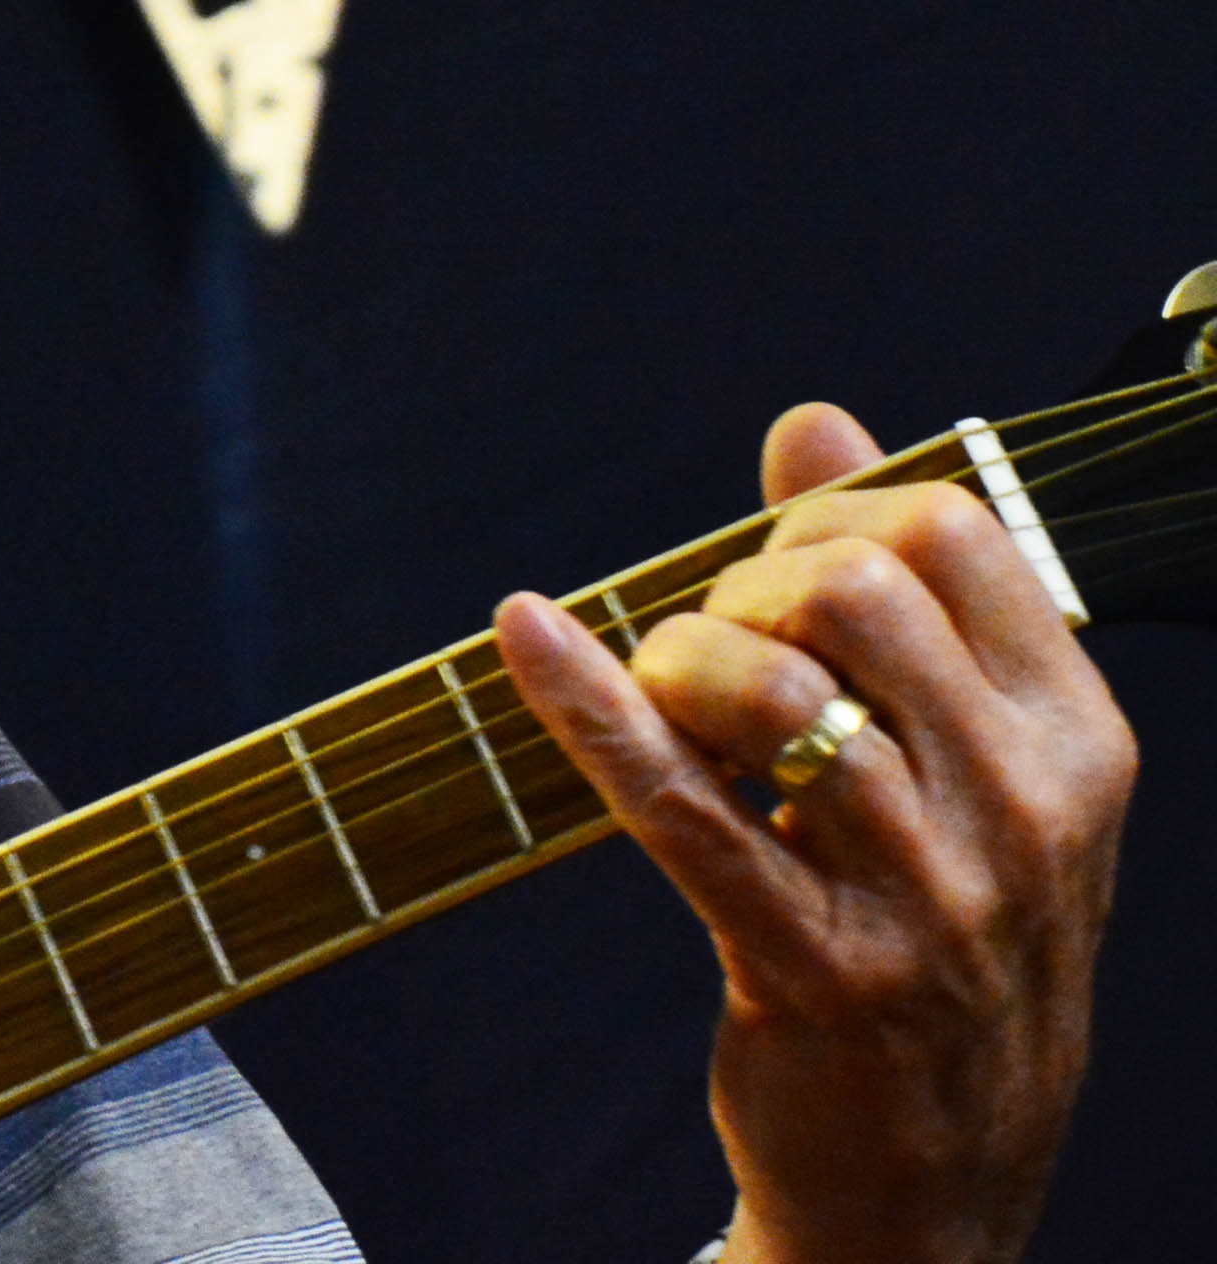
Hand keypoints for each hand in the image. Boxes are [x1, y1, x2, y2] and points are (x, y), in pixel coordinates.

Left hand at [491, 402, 1134, 1263]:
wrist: (939, 1176)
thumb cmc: (939, 924)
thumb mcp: (966, 763)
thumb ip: (894, 584)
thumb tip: (811, 420)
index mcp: (1075, 739)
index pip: (952, 530)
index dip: (829, 515)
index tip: (778, 575)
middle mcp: (1024, 810)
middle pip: (852, 588)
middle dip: (746, 585)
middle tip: (718, 654)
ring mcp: (925, 895)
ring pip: (767, 686)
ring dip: (677, 666)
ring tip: (674, 711)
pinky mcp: (811, 964)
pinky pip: (677, 801)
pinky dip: (585, 703)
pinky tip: (521, 634)